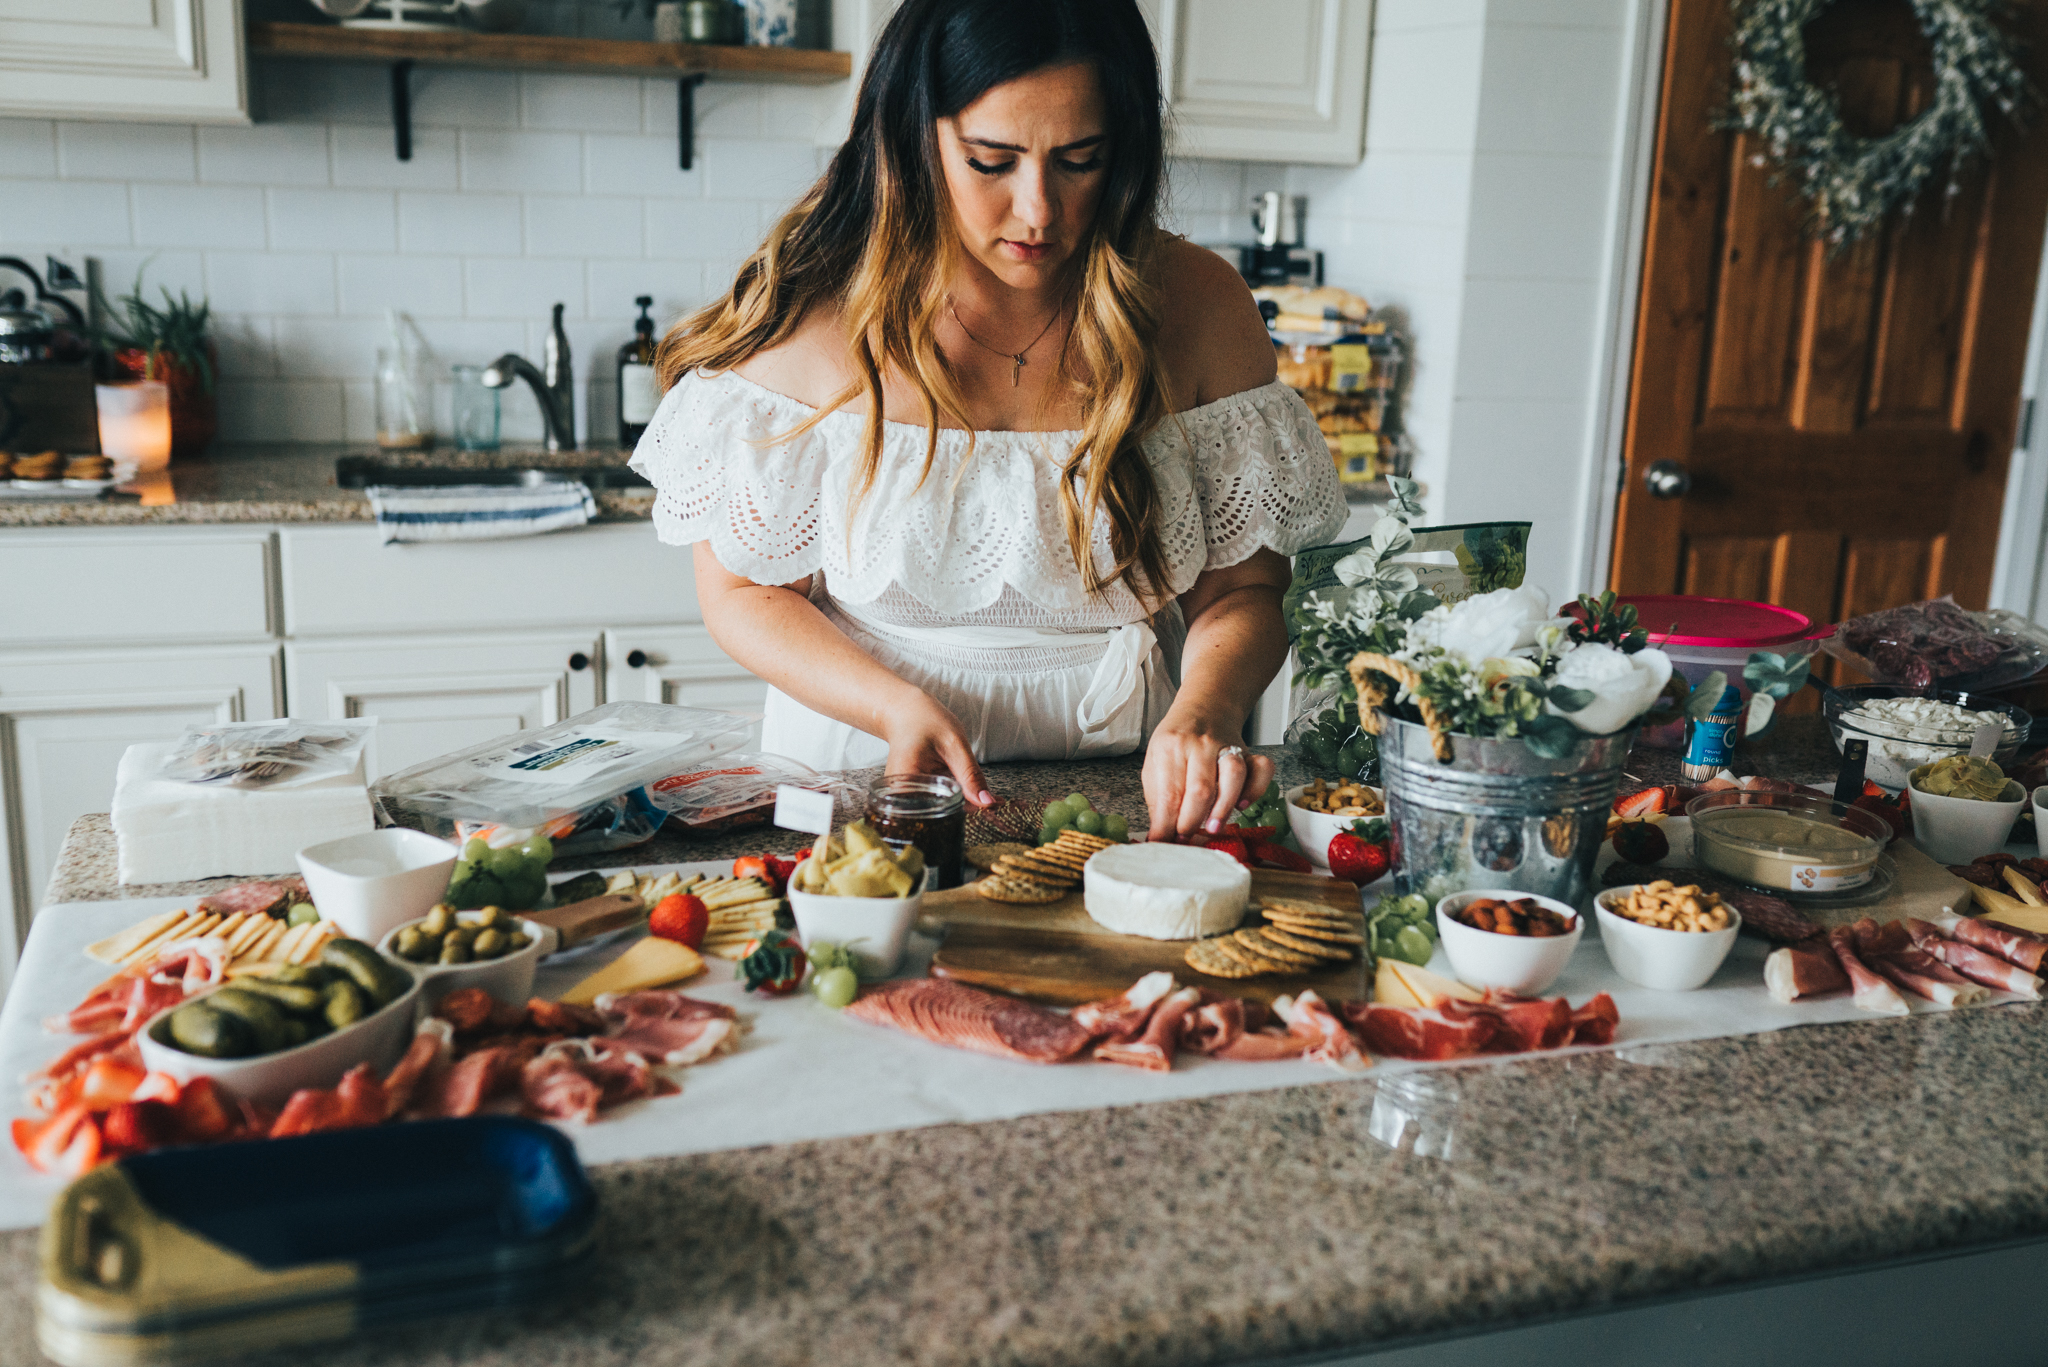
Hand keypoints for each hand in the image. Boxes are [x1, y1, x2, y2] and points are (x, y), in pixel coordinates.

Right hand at [881, 691, 994, 806]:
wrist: (905, 712)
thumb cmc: (925, 721)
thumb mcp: (954, 745)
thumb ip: (970, 775)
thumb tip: (987, 803)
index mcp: (905, 786)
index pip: (939, 813)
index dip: (968, 812)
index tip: (993, 808)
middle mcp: (900, 797)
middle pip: (938, 815)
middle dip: (969, 810)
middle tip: (995, 803)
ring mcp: (905, 797)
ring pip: (939, 810)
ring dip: (964, 805)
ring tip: (988, 799)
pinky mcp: (913, 794)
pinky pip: (937, 801)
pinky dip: (955, 798)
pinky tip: (972, 793)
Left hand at [1142, 712, 1274, 840]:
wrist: (1204, 708)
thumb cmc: (1177, 742)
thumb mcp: (1156, 763)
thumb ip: (1158, 797)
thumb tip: (1159, 835)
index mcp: (1170, 746)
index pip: (1168, 792)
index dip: (1166, 824)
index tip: (1162, 843)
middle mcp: (1200, 744)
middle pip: (1200, 788)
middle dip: (1192, 821)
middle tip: (1186, 839)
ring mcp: (1228, 746)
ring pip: (1233, 775)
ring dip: (1224, 807)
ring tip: (1213, 827)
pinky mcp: (1250, 751)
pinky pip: (1262, 768)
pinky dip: (1257, 788)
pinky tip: (1244, 804)